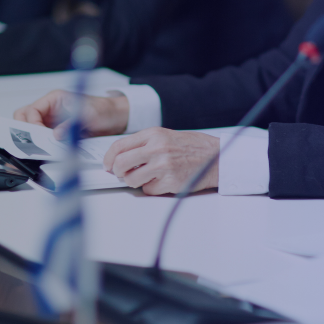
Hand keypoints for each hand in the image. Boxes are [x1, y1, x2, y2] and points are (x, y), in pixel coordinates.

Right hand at [13, 90, 129, 137]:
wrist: (115, 117)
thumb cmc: (103, 109)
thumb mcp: (89, 115)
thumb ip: (71, 124)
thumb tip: (56, 135)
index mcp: (54, 99)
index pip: (32, 110)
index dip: (31, 123)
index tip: (38, 135)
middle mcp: (50, 109)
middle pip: (25, 117)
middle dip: (25, 130)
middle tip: (31, 142)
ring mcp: (52, 121)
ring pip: (31, 128)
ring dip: (33, 138)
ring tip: (38, 148)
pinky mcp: (57, 131)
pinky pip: (43, 138)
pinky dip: (42, 144)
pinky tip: (47, 151)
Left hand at [103, 128, 219, 194]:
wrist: (216, 157)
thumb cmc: (192, 147)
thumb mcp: (166, 136)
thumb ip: (144, 144)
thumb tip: (120, 157)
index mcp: (154, 134)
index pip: (120, 146)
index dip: (108, 158)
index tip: (107, 164)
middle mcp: (157, 148)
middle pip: (120, 163)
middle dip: (117, 172)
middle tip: (120, 174)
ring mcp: (164, 165)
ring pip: (131, 180)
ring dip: (134, 181)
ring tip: (146, 177)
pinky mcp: (170, 181)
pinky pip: (148, 190)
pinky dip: (152, 188)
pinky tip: (162, 181)